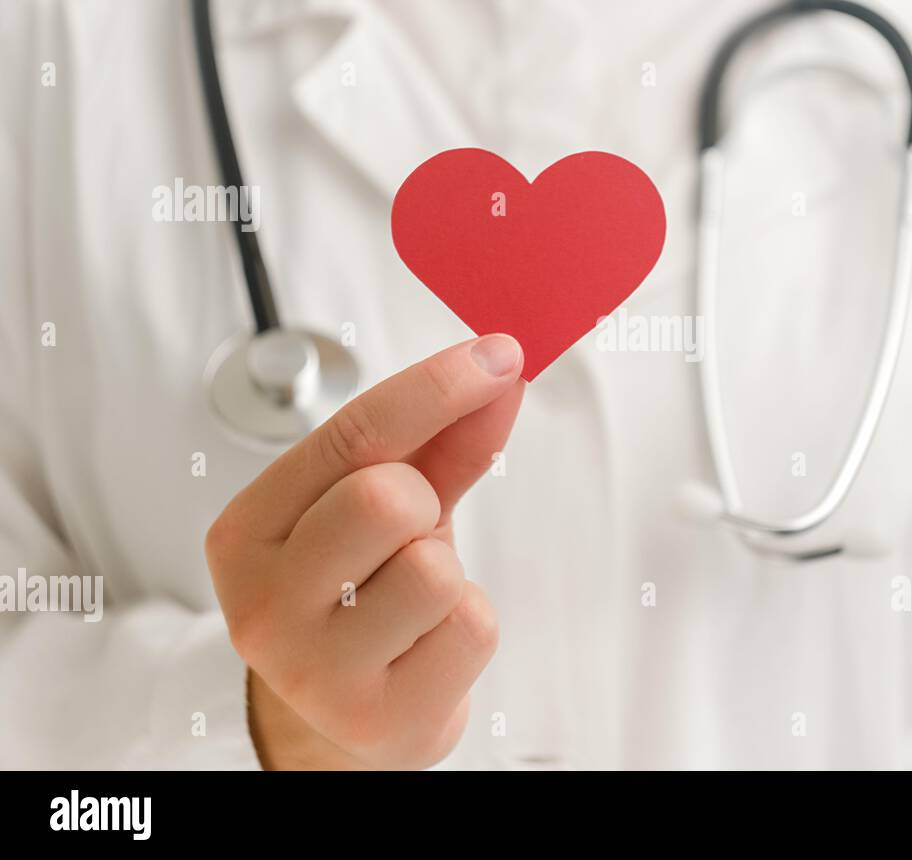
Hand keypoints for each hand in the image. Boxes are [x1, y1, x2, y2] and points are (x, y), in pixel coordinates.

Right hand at [205, 334, 524, 769]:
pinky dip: (469, 624)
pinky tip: (430, 644)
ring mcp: (313, 669)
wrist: (347, 718)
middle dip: (424, 500)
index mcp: (247, 531)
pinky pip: (472, 627)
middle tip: (412, 531)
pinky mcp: (378, 718)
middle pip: (384, 498)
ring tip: (414, 599)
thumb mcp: (385, 510)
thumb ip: (438, 441)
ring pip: (434, 569)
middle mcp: (262, 602)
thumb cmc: (362, 597)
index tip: (498, 356)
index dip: (436, 387)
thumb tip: (500, 371)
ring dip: (448, 571)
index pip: (350, 433)